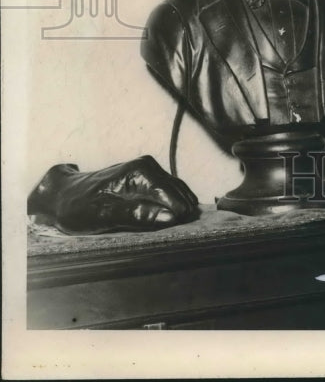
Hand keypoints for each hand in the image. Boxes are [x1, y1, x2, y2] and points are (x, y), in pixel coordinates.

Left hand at [28, 155, 198, 233]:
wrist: (62, 195)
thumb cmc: (79, 206)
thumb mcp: (104, 215)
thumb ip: (138, 215)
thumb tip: (170, 218)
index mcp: (139, 172)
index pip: (171, 193)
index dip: (180, 212)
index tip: (187, 229)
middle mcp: (147, 166)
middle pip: (177, 190)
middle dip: (184, 210)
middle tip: (188, 232)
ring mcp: (147, 170)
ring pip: (175, 190)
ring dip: (181, 207)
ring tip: (185, 228)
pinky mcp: (146, 178)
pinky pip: (168, 190)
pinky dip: (174, 203)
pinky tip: (175, 217)